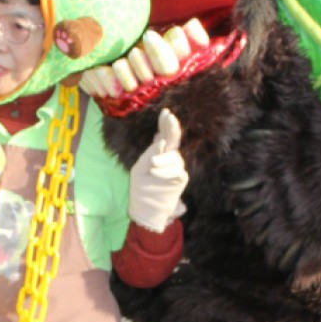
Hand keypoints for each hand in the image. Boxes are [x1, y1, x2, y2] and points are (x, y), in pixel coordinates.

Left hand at [128, 107, 187, 231]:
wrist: (146, 209)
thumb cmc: (141, 188)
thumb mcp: (140, 168)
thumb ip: (151, 153)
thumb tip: (162, 139)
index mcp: (157, 153)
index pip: (164, 135)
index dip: (165, 124)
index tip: (165, 112)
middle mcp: (169, 158)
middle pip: (174, 140)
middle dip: (172, 128)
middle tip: (169, 117)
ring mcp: (176, 168)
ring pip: (174, 157)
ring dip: (163, 160)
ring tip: (152, 167)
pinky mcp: (180, 178)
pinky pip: (177, 170)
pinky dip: (166, 170)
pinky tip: (155, 172)